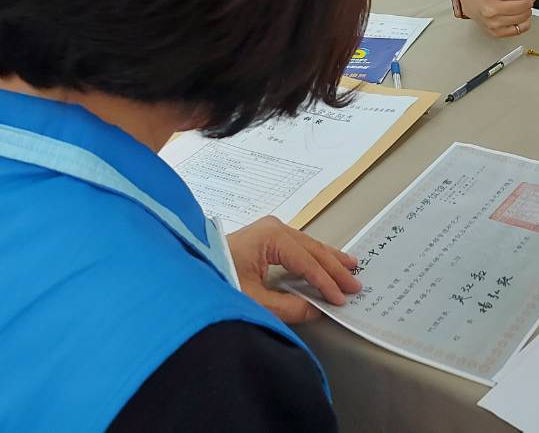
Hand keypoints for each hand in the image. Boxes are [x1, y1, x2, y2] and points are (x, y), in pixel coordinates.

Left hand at [228, 215, 360, 323]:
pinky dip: (312, 258)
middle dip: (334, 267)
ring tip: (350, 267)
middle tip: (355, 282)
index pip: (307, 262)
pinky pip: (296, 248)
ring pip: (306, 245)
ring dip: (327, 259)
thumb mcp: (253, 300)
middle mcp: (272, 228)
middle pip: (312, 249)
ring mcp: (267, 231)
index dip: (326, 283)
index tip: (341, 299)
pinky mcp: (262, 239)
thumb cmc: (216, 282)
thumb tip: (315, 310)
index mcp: (271, 236)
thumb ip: (288, 307)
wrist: (183, 277)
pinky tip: (323, 264)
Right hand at [469, 0, 532, 38]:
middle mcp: (490, 9)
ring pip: (526, 16)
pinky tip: (511, 13)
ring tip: (510, 2)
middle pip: (526, 3)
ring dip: (522, 9)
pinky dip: (520, 22)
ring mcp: (493, 23)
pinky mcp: (496, 33)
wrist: (467, 1)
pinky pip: (522, 29)